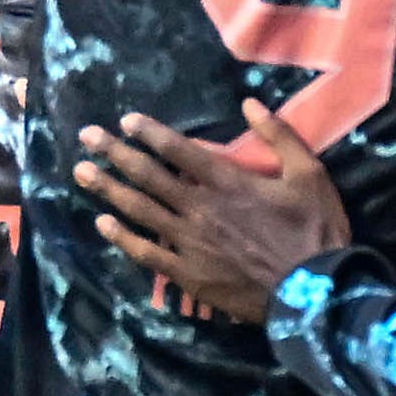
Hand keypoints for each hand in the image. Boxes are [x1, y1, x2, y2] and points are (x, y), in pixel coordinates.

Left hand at [72, 103, 346, 321]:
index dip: (148, 133)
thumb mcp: (310, 174)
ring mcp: (189, 242)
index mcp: (227, 181)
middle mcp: (200, 208)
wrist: (313, 291)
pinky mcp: (187, 273)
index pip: (177, 150)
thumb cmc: (315, 230)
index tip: (125, 121)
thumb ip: (279, 135)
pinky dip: (121, 238)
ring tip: (80, 172)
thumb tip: (250, 103)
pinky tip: (100, 224)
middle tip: (86, 136)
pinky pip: (146, 252)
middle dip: (114, 153)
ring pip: (139, 210)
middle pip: (147, 175)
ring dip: (107, 189)